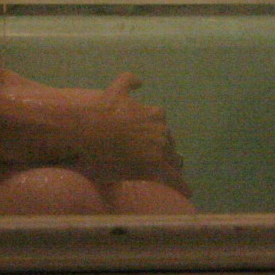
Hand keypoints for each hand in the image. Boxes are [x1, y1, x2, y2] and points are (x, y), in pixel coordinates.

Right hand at [70, 73, 188, 192]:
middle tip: (152, 163)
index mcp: (155, 115)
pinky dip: (181, 187)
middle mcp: (161, 131)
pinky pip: (174, 179)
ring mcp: (160, 149)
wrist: (88, 133)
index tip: (149, 145)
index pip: (163, 128)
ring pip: (173, 162)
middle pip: (169, 146)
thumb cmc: (100, 114)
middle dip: (164, 153)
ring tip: (166, 179)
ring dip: (170, 169)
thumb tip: (140, 81)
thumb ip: (129, 81)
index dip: (156, 138)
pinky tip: (186, 193)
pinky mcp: (156, 167)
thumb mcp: (116, 91)